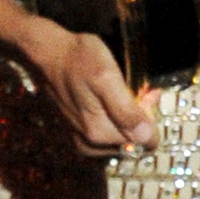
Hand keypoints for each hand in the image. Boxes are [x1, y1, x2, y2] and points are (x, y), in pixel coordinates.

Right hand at [19, 16, 158, 156]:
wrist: (49, 54)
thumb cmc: (78, 59)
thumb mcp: (106, 77)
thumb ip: (125, 110)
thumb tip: (146, 138)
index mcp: (99, 134)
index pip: (145, 140)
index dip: (151, 116)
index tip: (147, 93)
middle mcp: (91, 144)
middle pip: (133, 139)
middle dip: (140, 116)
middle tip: (137, 87)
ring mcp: (83, 141)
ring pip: (122, 137)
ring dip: (129, 116)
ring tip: (123, 90)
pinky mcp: (78, 134)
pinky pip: (108, 134)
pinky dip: (115, 118)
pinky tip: (111, 99)